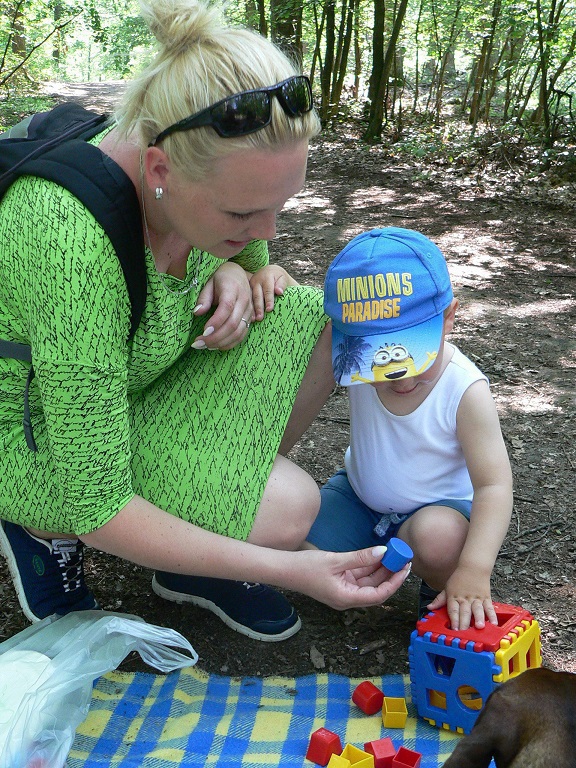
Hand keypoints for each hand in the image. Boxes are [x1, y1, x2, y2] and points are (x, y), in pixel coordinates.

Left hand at [192, 262, 253, 349]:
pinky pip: (243, 334)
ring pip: (239, 332)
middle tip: (199, 343)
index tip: (203, 332)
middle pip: (233, 323)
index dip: (216, 322)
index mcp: (233, 289)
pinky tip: (218, 346)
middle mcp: (244, 300)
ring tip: (206, 346)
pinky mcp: (251, 318)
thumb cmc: (221, 279)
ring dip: (222, 342)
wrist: (238, 274)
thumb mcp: (209, 283)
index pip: (227, 308)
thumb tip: (197, 312)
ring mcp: (249, 310)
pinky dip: (230, 343)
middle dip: (216, 337)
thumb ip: (204, 298)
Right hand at [249, 265, 297, 320]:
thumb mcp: (282, 278)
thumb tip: (279, 291)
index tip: (269, 309)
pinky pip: (247, 300)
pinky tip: (249, 317)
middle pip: (257, 295)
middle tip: (260, 318)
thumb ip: (282, 284)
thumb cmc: (278, 277)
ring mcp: (250, 285)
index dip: (269, 300)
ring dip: (252, 309)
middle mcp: (257, 280)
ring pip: (251, 298)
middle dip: (259, 307)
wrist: (269, 271)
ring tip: (254, 319)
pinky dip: (249, 308)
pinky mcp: (247, 290)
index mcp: (266, 277)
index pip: (268, 290)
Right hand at [290, 546, 410, 610]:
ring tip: (394, 554)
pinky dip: (369, 567)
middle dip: (390, 575)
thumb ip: (360, 557)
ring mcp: (343, 590)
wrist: (283, 570)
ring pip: (369, 582)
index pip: (378, 595)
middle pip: (376, 589)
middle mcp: (348, 598)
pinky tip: (378, 555)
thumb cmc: (305, 567)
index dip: (394, 582)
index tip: (405, 568)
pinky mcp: (340, 583)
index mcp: (347, 598)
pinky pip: (359, 577)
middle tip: (403, 558)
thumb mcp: (335, 560)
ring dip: (381, 569)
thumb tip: (382, 551)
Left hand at [429, 566, 496, 630]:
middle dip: (465, 623)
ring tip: (479, 626)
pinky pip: (489, 607)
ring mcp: (476, 598)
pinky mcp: (486, 598)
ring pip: (477, 609)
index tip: (454, 629)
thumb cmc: (459, 578)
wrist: (473, 567)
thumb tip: (429, 607)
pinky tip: (493, 623)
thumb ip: (439, 599)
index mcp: (454, 597)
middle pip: (464, 611)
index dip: (454, 619)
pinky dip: (492, 615)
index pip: (453, 609)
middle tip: (465, 632)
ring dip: (478, 618)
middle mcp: (465, 599)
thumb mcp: (447, 588)